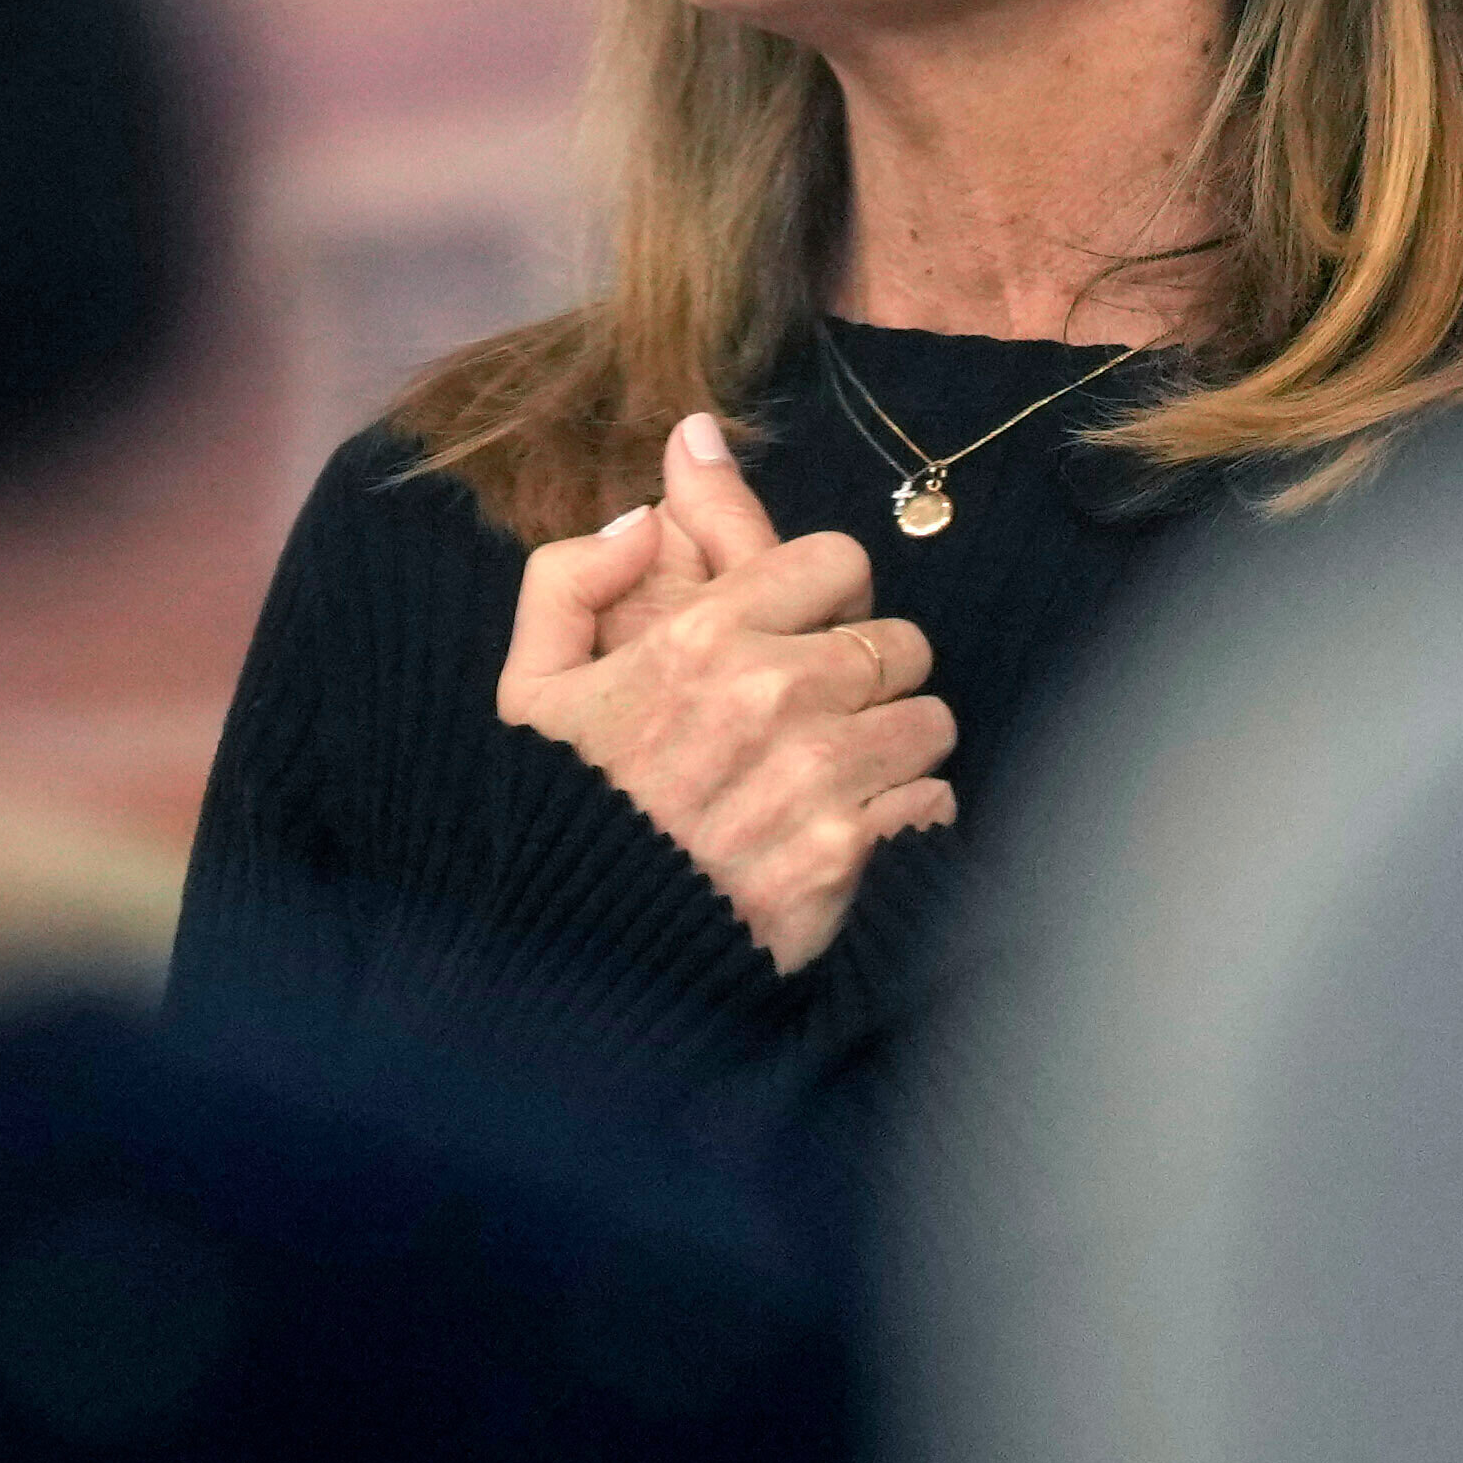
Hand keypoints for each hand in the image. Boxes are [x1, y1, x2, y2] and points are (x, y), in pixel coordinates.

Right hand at [497, 414, 955, 972]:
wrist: (572, 954)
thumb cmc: (559, 812)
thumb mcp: (531, 686)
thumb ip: (575, 575)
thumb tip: (650, 507)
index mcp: (700, 636)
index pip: (839, 559)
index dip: (827, 594)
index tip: (803, 632)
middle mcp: (770, 694)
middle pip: (898, 639)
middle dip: (869, 669)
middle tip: (824, 709)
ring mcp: (817, 776)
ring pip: (927, 719)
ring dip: (896, 741)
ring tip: (844, 771)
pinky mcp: (848, 853)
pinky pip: (931, 799)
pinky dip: (909, 813)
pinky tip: (858, 827)